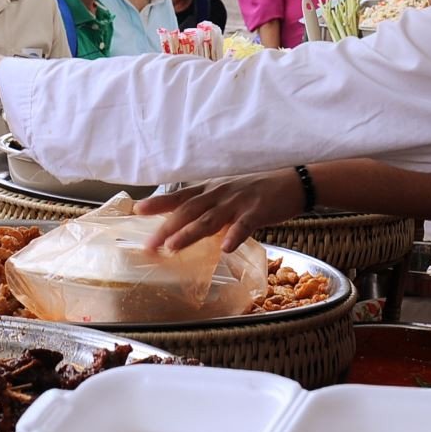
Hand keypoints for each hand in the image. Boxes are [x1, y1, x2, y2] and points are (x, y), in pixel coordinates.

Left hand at [134, 169, 304, 252]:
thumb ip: (208, 209)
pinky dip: (234, 236)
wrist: (291, 183)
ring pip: (210, 218)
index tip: (138, 210)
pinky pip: (244, 225)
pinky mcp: (258, 210)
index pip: (180, 197)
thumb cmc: (256, 192)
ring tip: (173, 247)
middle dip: (167, 228)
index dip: (159, 203)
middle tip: (149, 244)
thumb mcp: (227, 195)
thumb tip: (186, 226)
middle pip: (189, 210)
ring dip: (190, 233)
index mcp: (211, 190)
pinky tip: (225, 249)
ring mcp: (238, 202)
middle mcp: (219, 194)